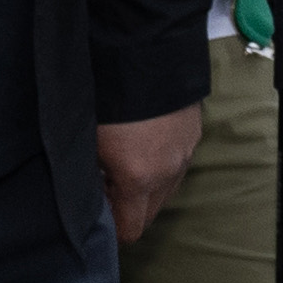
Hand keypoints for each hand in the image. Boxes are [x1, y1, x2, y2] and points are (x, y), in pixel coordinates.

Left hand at [97, 106, 204, 246]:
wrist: (147, 52)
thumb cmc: (107, 99)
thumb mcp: (88, 144)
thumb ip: (91, 181)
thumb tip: (92, 197)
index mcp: (138, 180)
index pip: (130, 230)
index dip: (112, 230)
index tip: (97, 214)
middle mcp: (168, 173)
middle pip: (150, 215)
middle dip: (128, 210)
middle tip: (106, 188)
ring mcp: (185, 154)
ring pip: (165, 191)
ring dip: (146, 189)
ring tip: (124, 163)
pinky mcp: (194, 135)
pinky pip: (176, 166)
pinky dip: (161, 167)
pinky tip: (144, 145)